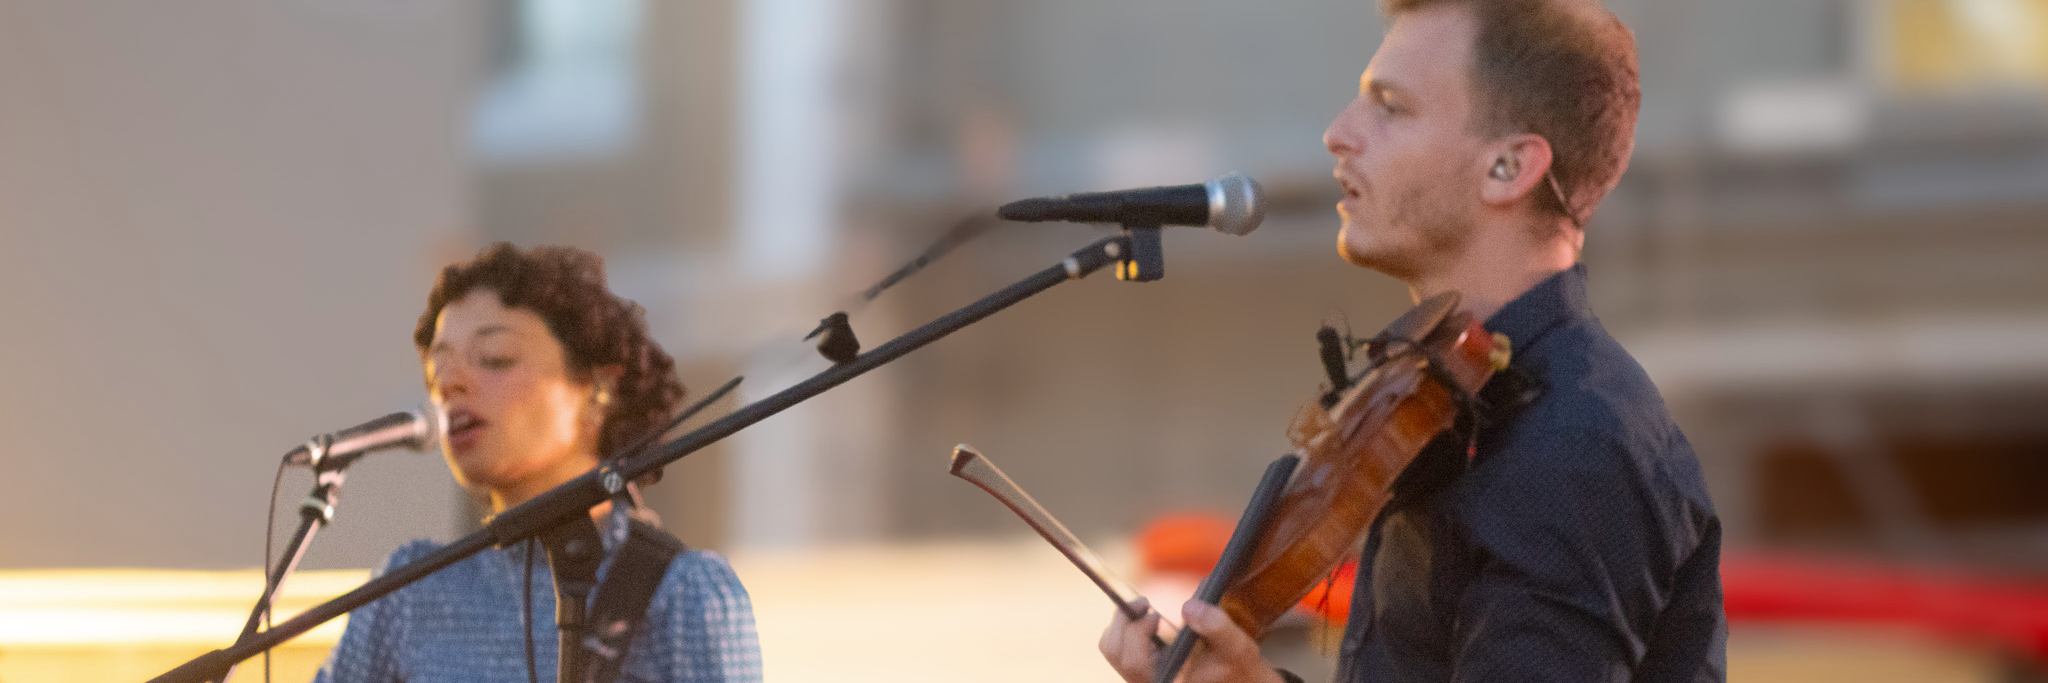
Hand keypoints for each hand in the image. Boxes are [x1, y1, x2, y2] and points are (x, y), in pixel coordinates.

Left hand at [1100, 598, 1282, 682]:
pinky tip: (1150, 623)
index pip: (1133, 662)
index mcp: (1168, 682)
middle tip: (1145, 605)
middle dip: (1124, 621)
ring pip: (1112, 648)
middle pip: (1113, 651)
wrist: (1237, 680)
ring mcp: (1143, 678)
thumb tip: (1189, 607)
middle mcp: (1150, 682)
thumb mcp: (1237, 647)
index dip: (1137, 632)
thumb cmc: (1236, 667)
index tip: (1155, 615)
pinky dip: (1128, 629)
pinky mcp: (1142, 669)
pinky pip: (1119, 647)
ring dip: (1124, 624)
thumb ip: (1217, 626)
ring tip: (1148, 613)